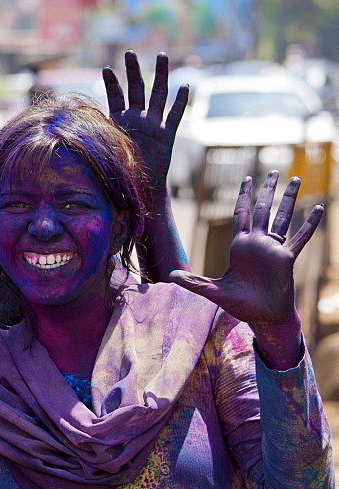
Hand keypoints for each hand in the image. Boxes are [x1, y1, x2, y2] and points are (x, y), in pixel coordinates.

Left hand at [103, 50, 187, 192]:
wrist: (135, 188)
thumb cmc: (117, 171)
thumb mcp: (101, 153)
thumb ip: (89, 140)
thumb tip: (62, 133)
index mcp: (120, 122)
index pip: (115, 97)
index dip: (112, 84)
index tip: (106, 68)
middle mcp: (137, 119)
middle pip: (136, 89)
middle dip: (133, 71)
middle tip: (130, 52)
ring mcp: (153, 125)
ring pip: (158, 95)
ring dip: (161, 75)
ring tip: (161, 56)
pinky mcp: (166, 135)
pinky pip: (175, 116)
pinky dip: (180, 102)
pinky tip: (184, 86)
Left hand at [169, 172, 320, 364]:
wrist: (262, 318)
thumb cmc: (240, 305)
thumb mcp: (212, 291)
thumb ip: (193, 282)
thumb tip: (170, 277)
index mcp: (240, 246)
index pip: (241, 214)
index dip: (243, 197)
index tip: (246, 179)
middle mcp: (258, 243)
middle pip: (263, 209)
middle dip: (267, 190)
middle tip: (274, 171)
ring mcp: (274, 249)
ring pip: (283, 217)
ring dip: (289, 199)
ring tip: (297, 179)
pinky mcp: (287, 259)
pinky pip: (300, 238)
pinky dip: (310, 224)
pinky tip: (319, 208)